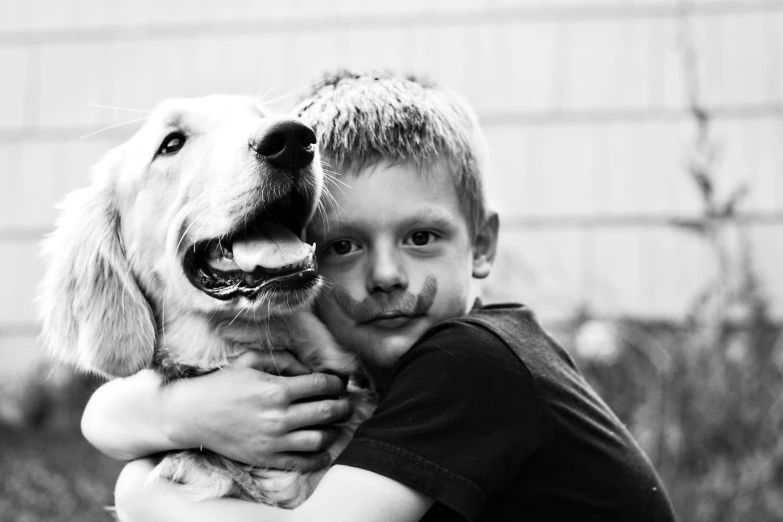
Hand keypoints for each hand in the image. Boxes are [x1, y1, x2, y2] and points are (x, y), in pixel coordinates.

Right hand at [164, 352, 352, 470]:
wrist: (192, 415)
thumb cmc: (222, 384)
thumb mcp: (251, 361)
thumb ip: (284, 360)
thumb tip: (310, 369)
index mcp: (276, 389)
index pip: (321, 385)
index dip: (336, 383)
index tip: (338, 384)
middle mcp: (278, 417)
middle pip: (326, 412)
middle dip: (343, 406)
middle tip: (347, 404)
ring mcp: (273, 441)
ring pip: (320, 439)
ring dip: (335, 431)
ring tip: (337, 425)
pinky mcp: (266, 459)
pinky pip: (301, 462)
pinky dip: (319, 458)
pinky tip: (326, 450)